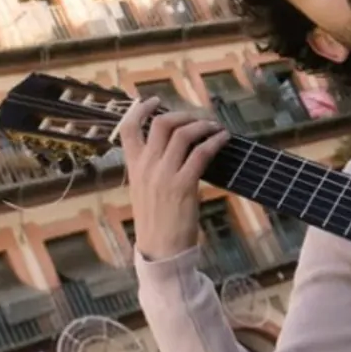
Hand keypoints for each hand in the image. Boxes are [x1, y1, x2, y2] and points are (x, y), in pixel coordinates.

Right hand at [116, 97, 229, 261]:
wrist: (160, 251)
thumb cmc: (157, 223)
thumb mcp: (145, 192)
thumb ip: (152, 169)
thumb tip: (173, 150)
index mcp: (134, 168)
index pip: (127, 129)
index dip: (139, 109)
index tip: (153, 100)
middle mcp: (146, 167)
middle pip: (160, 123)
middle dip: (182, 115)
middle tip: (198, 119)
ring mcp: (164, 175)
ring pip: (182, 134)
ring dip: (202, 125)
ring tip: (214, 128)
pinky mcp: (183, 186)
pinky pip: (201, 153)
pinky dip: (214, 141)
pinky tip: (223, 140)